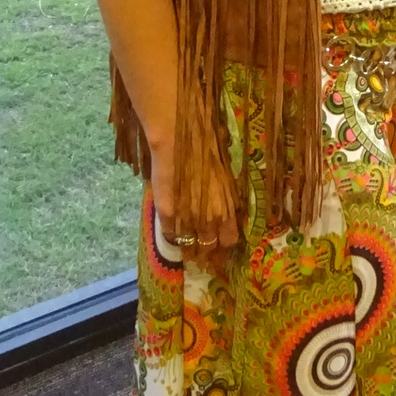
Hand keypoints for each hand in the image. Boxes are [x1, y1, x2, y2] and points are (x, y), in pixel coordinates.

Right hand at [152, 137, 239, 257]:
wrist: (183, 140)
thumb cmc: (209, 152)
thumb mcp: (226, 180)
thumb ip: (226, 203)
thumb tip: (228, 216)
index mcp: (226, 211)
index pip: (229, 241)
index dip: (225, 246)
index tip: (223, 247)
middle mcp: (208, 221)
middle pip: (208, 249)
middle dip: (208, 253)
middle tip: (205, 255)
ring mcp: (186, 219)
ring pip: (188, 246)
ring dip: (189, 249)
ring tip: (189, 251)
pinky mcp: (166, 213)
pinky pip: (170, 235)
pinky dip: (173, 236)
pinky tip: (174, 234)